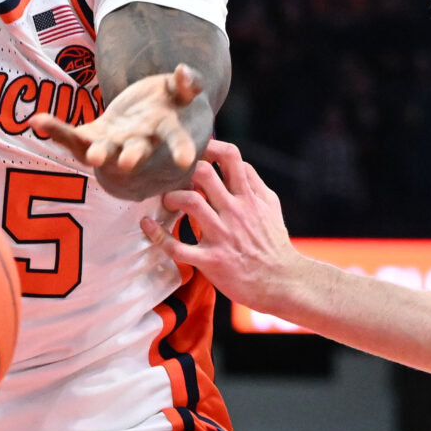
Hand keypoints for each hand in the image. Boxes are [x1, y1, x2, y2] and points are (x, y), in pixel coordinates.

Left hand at [37, 64, 203, 201]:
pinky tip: (38, 120)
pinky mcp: (92, 140)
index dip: (180, 147)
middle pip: (136, 152)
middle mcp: (139, 145)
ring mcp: (114, 147)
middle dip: (131, 156)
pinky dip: (56, 130)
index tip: (185, 159)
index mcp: (166, 132)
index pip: (175, 139)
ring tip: (89, 153)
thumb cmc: (171, 107)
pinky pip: (72, 139)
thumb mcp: (182, 94)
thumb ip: (188, 83)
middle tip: (126, 162)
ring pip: (103, 152)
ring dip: (94, 151)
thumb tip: (183, 71)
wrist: (150, 130)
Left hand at [144, 141, 303, 310]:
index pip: (230, 157)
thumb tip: (238, 162)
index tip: (195, 151)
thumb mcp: (271, 207)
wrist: (282, 282)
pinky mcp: (211, 260)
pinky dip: (158, 235)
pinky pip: (177, 247)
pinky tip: (148, 226)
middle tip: (174, 179)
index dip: (209, 147)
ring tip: (167, 201)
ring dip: (171, 197)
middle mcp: (234, 212)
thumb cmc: (274, 244)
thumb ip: (254, 183)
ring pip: (190, 202)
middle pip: (203, 173)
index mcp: (248, 197)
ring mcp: (222, 236)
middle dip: (184, 170)